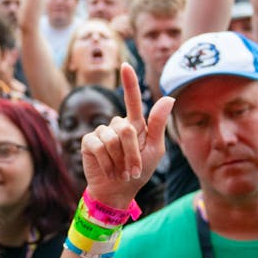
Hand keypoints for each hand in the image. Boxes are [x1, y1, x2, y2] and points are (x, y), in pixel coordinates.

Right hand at [81, 63, 173, 209]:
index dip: (129, 83)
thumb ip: (158, 125)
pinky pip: (99, 146)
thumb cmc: (139, 171)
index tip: (126, 65)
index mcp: (135, 124)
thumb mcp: (154, 150)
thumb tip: (169, 97)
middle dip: (132, 153)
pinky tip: (109, 171)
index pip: (131, 99)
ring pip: (112, 139)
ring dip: (120, 161)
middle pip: (126, 129)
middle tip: (132, 170)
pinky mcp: (88, 142)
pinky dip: (107, 163)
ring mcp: (101, 132)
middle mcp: (117, 125)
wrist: (118, 191)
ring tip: (121, 172)